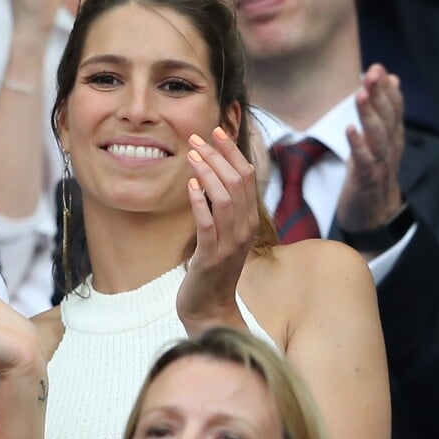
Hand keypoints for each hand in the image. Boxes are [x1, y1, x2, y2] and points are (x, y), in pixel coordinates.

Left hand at [177, 127, 256, 334]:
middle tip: (197, 137)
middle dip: (218, 155)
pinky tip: (189, 185)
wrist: (209, 308)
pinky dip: (199, 202)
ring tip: (191, 155)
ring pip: (225, 198)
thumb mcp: (220, 234)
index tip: (216, 131)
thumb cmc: (211, 269)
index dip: (232, 152)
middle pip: (238, 182)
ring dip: (208, 173)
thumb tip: (209, 175)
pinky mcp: (211, 256)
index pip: (247, 176)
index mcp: (249, 220)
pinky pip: (208, 223)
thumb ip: (220, 208)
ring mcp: (230, 243)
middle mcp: (245, 229)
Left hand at [337, 64, 404, 233]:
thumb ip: (384, 112)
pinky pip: (364, 161)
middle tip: (372, 72)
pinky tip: (349, 129)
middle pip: (388, 117)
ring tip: (361, 94)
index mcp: (392, 138)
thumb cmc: (372, 174)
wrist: (375, 216)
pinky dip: (358, 145)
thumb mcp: (379, 141)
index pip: (393, 108)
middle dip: (380, 94)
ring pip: (378, 136)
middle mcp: (390, 148)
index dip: (386, 88)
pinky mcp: (366, 180)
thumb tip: (392, 80)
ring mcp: (380, 164)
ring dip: (369, 114)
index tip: (377, 67)